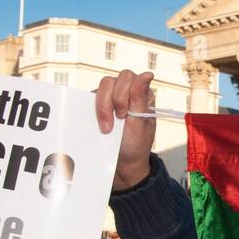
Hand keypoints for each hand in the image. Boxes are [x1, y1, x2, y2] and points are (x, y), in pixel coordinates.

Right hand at [96, 70, 156, 190]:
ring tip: (106, 128)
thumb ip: (140, 98)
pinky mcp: (98, 107)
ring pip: (100, 88)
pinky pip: (90, 99)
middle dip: (110, 102)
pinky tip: (98, 125)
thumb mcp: (139, 124)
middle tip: (114, 123)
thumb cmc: (135, 146)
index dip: (122, 94)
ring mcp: (111, 99)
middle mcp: (126, 93)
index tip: (123, 115)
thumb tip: (148, 73)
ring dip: (101, 107)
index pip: (128, 78)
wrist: (122, 165)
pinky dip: (93, 111)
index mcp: (141, 95)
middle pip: (111, 81)